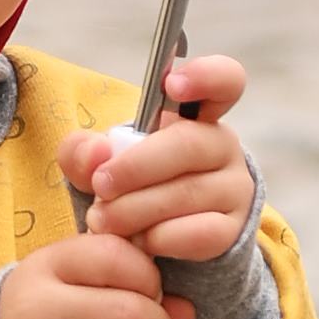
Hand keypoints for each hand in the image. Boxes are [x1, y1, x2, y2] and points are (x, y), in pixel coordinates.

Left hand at [65, 56, 254, 275]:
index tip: (172, 85)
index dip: (204, 76)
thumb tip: (97, 153)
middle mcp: (222, 146)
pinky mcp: (232, 230)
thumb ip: (84, 152)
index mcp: (194, 115)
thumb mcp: (100, 164)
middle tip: (100, 186)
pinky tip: (137, 241)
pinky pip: (197, 233)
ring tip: (102, 220)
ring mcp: (234, 189)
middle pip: (188, 145)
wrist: (157, 241)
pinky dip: (158, 239)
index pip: (223, 81)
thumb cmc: (130, 188)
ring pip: (187, 194)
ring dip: (135, 210)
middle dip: (135, 167)